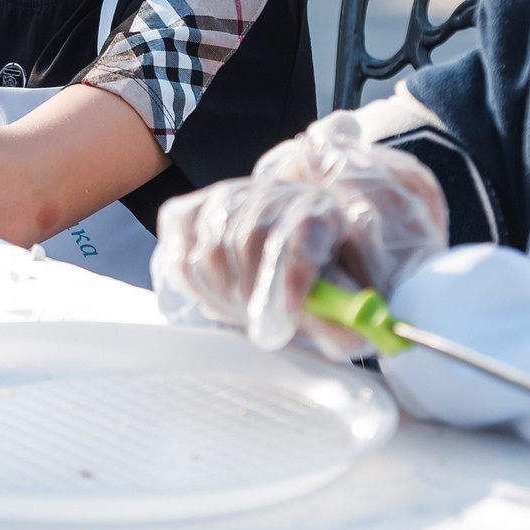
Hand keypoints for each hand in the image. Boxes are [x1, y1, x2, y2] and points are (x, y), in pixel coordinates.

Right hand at [151, 116, 447, 356]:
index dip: (294, 271)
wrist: (289, 253)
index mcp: (323, 210)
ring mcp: (227, 197)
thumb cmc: (320, 280)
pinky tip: (218, 293)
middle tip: (266, 327)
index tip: (289, 314)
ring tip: (246, 311)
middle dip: (255, 294)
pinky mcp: (190, 211)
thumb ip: (347, 321)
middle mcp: (274, 193)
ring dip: (226, 294)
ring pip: (210, 247)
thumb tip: (349, 337)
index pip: (303, 228)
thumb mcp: (345, 304)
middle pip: (251, 238)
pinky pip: (179, 251)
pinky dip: (194, 283)